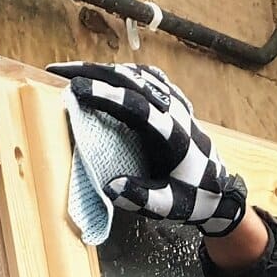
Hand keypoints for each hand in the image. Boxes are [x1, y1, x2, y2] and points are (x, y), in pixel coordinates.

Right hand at [48, 61, 248, 236]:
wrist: (218, 192)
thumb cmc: (192, 199)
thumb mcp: (169, 206)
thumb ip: (143, 197)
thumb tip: (112, 188)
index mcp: (173, 135)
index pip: (136, 106)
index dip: (106, 95)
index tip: (76, 89)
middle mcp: (175, 112)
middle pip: (131, 81)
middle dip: (93, 73)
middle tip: (57, 72)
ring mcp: (176, 103)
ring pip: (137, 75)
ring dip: (104, 70)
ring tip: (72, 73)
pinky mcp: (174, 101)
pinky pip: (146, 78)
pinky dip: (122, 74)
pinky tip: (103, 75)